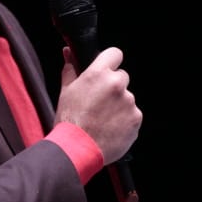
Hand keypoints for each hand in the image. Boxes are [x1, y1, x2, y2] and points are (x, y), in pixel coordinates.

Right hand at [54, 46, 140, 162]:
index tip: (106, 70)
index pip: (115, 54)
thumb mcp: (66, 91)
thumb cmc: (69, 120)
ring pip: (127, 98)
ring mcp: (129, 102)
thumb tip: (68, 52)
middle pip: (122, 77)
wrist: (77, 149)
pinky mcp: (136, 119)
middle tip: (99, 102)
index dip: (110, 62)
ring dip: (118, 105)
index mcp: (98, 74)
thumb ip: (70, 69)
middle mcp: (117, 84)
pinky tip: (110, 128)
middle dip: (113, 87)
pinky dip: (124, 120)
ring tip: (102, 119)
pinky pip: (132, 115)